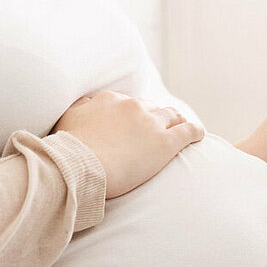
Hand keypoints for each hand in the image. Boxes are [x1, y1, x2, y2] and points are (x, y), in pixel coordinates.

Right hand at [52, 90, 205, 197]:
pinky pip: (188, 131)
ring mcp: (151, 124)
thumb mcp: (67, 119)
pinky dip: (195, 132)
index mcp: (109, 100)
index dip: (134, 114)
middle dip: (156, 117)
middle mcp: (132, 107)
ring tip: (181, 127)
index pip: (128, 104)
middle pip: (151, 107)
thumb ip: (80, 108)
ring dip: (177, 121)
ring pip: (171, 116)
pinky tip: (198, 136)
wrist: (78, 166)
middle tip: (159, 127)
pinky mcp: (165, 143)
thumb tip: (88, 103)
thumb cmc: (68, 149)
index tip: (135, 122)